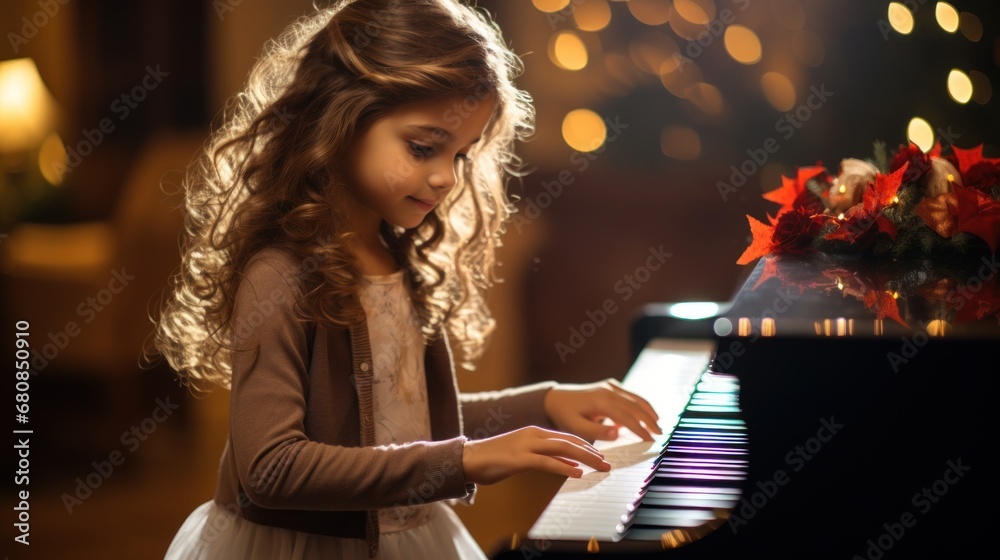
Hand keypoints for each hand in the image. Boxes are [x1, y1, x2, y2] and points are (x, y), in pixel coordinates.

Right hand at [462, 426, 610, 484]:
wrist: (469, 458)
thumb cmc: (496, 459)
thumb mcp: (526, 457)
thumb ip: (548, 458)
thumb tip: (572, 466)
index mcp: (535, 432)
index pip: (568, 437)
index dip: (586, 446)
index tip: (602, 456)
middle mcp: (534, 435)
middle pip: (570, 441)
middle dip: (591, 452)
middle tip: (608, 463)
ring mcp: (526, 445)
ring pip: (563, 448)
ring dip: (584, 458)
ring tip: (600, 467)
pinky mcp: (519, 458)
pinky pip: (547, 462)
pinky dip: (564, 467)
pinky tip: (577, 473)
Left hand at [543, 378, 660, 441]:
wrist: (555, 398)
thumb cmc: (565, 415)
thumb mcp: (575, 427)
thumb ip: (596, 432)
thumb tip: (617, 434)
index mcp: (601, 401)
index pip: (627, 417)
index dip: (640, 429)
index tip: (650, 441)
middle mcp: (609, 390)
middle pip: (636, 406)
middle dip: (649, 420)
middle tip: (660, 434)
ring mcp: (610, 386)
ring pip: (636, 398)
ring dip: (648, 411)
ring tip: (658, 425)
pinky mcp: (611, 385)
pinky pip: (630, 396)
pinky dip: (641, 405)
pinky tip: (646, 416)